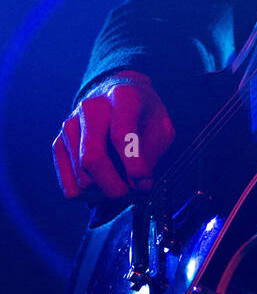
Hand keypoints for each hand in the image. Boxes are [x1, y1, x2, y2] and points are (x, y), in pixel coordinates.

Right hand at [52, 71, 174, 199]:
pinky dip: (89, 196)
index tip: (144, 183)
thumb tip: (140, 184)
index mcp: (122, 97)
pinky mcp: (58, 144)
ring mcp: (70, 125)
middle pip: (92, 159)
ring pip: (81, 177)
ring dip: (105, 193)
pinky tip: (104, 185)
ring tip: (122, 186)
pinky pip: (69, 187)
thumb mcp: (161, 126)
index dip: (133, 164)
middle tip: (132, 194)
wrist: (115, 96)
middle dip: (114, 186)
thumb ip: (153, 152)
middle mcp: (91, 108)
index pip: (122, 134)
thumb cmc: (143, 116)